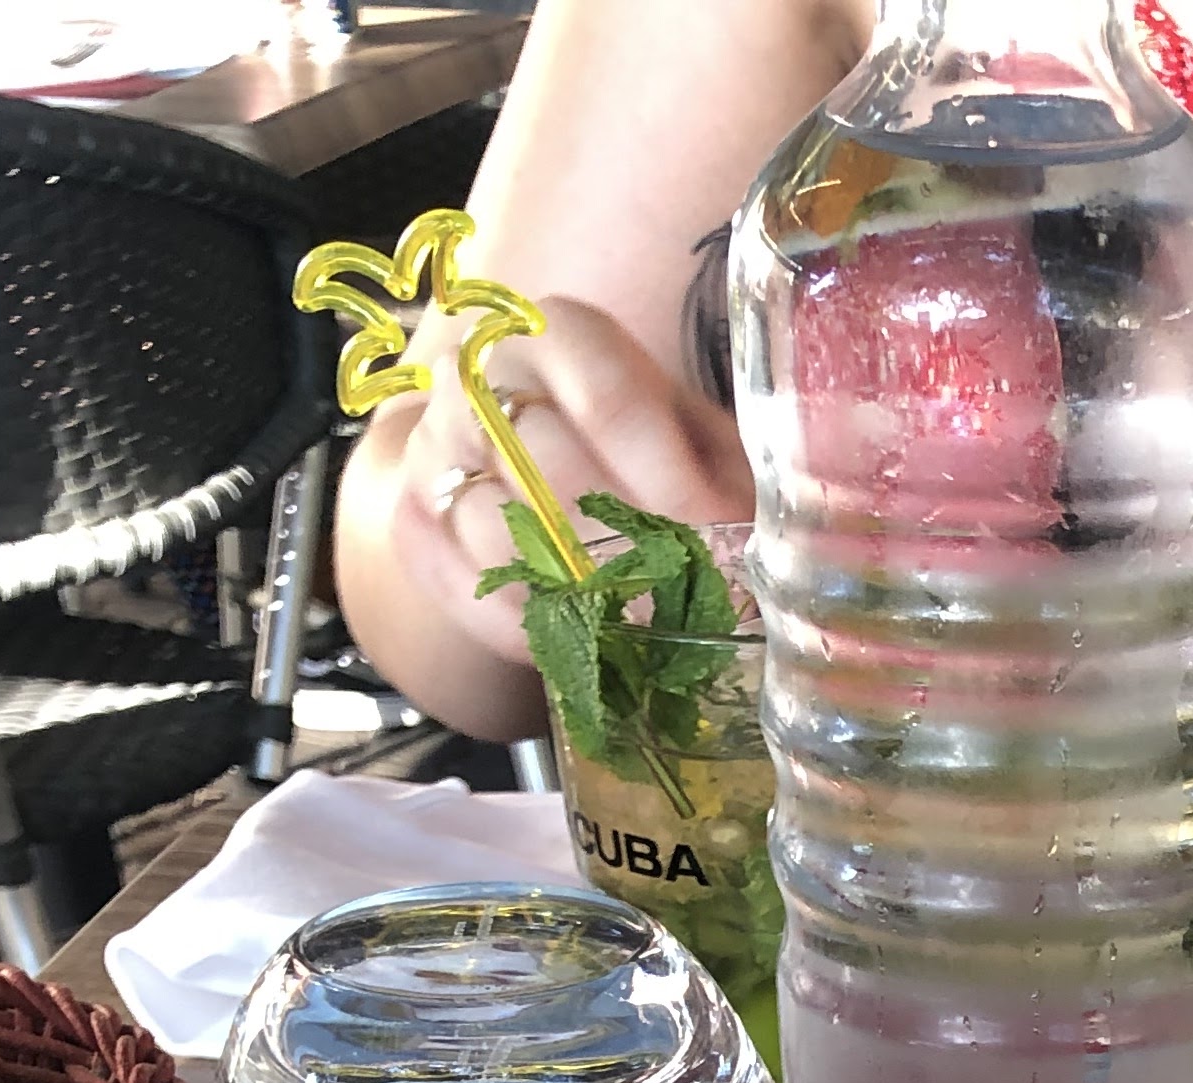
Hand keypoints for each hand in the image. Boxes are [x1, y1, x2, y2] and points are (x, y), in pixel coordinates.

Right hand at [378, 295, 752, 672]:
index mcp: (562, 335)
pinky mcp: (413, 519)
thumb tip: (779, 546)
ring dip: (575, 594)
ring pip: (499, 533)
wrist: (527, 452)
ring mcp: (435, 447)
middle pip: (548, 470)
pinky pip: (463, 585)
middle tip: (684, 608)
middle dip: (626, 550)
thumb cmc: (638, 448)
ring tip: (641, 629)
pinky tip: (579, 637)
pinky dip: (526, 626)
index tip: (717, 546)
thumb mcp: (696, 440)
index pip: (610, 402)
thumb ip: (728, 476)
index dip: (669, 485)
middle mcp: (483, 376)